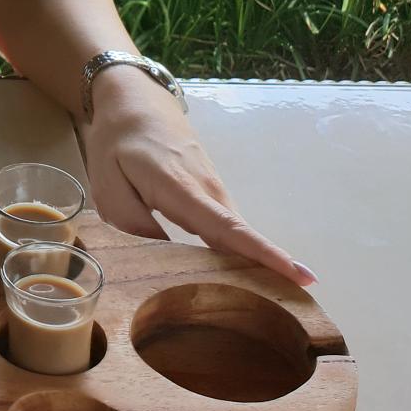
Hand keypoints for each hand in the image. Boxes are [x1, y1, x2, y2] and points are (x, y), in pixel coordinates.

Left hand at [80, 67, 315, 287]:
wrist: (134, 98)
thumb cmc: (118, 141)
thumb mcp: (108, 185)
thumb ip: (133, 226)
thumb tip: (161, 261)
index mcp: (183, 190)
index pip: (229, 229)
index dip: (264, 255)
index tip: (301, 276)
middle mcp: (209, 191)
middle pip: (242, 239)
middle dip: (269, 273)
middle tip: (293, 311)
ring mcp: (213, 189)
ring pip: (236, 235)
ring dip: (254, 266)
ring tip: (271, 304)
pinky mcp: (210, 191)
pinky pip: (227, 228)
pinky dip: (238, 252)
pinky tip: (238, 279)